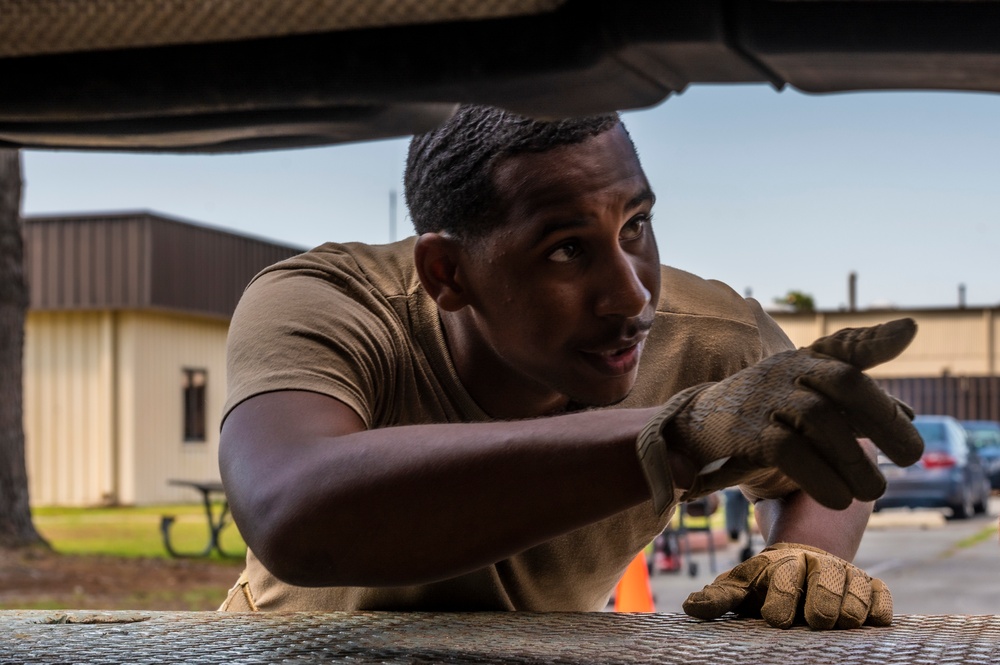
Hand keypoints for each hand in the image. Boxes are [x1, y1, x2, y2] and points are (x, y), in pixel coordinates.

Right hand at [636, 318, 923, 512]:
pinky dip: (819, 476)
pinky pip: (788, 451)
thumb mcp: (804, 399)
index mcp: (804, 362)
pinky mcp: (744, 433)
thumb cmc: (763, 415)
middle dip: (883, 417)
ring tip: (873, 491)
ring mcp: (764, 399)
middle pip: (844, 381)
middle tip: (913, 456)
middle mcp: (786, 372)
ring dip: (854, 459)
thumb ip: (854, 404)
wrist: (693, 427)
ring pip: (819, 418)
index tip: (909, 332)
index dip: (875, 339)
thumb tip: (910, 413)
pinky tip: (839, 498)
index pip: (843, 346)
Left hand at [682, 542, 892, 628]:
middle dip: (822, 604)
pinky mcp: (872, 586)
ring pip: (857, 592)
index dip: (782, 599)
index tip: (776, 620)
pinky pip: (882, 597)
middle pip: (827, 584)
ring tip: (838, 623)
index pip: (785, 579)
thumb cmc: (766, 582)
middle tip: (816, 621)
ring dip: (850, 611)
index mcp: (783, 564)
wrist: (804, 562)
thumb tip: (690, 606)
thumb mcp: (741, 585)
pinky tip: (870, 621)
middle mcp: (817, 564)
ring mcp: (847, 574)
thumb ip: (720, 597)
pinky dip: (878, 611)